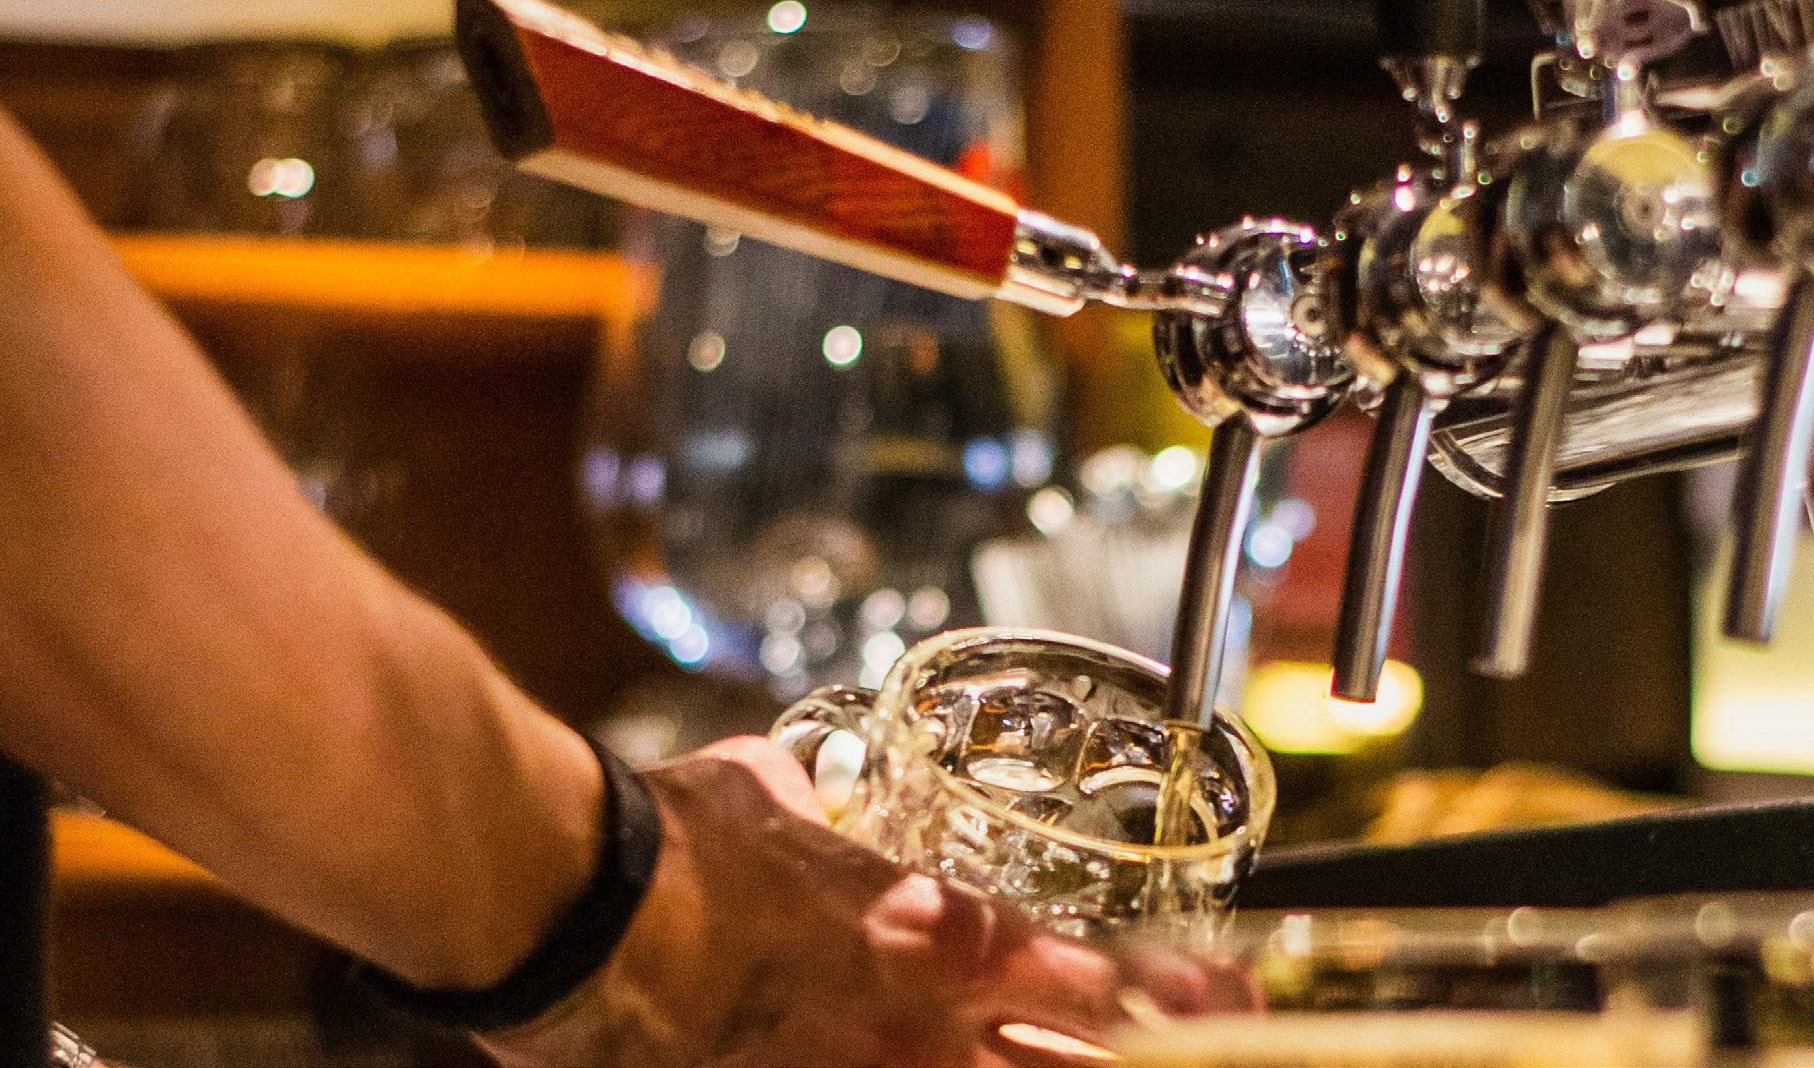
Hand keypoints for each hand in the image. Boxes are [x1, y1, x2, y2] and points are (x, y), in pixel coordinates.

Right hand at [477, 737, 1151, 1067]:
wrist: (576, 915)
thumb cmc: (676, 842)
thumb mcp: (768, 788)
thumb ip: (813, 794)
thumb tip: (805, 783)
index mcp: (928, 934)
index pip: (1088, 979)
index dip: (1175, 996)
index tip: (1229, 998)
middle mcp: (913, 1029)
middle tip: (1201, 1051)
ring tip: (1079, 1065)